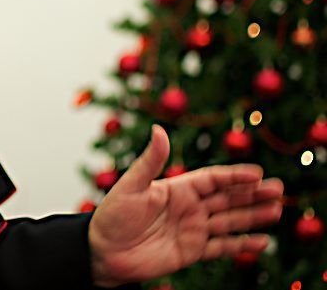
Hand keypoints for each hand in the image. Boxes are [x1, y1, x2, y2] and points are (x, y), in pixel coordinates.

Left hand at [88, 125, 283, 286]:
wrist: (103, 252)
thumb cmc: (112, 216)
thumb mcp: (130, 185)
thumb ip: (150, 161)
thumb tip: (159, 129)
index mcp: (176, 188)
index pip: (212, 179)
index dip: (234, 176)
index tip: (257, 173)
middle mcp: (189, 207)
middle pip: (227, 198)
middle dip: (252, 193)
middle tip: (278, 189)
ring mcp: (192, 229)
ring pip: (230, 221)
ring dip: (253, 216)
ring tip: (277, 211)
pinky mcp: (192, 251)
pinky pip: (223, 247)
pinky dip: (242, 245)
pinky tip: (262, 241)